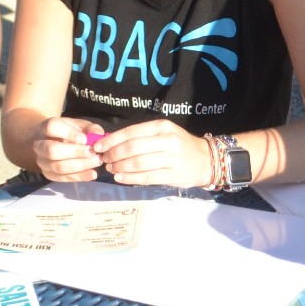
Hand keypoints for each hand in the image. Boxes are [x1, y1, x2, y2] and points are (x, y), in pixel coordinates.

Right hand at [31, 117, 106, 182]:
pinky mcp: (48, 174)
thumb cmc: (68, 132)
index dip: (68, 133)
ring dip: (80, 165)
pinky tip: (93, 174)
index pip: (52, 127)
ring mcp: (42, 161)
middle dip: (75, 152)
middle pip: (52, 150)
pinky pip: (63, 178)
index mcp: (45, 127)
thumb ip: (90, 128)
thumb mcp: (79, 126)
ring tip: (97, 161)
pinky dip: (80, 176)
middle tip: (93, 152)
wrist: (52, 142)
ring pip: (58, 167)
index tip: (84, 139)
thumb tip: (98, 134)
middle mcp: (39, 145)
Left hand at [92, 119, 215, 188]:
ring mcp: (171, 159)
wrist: (205, 160)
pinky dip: (129, 178)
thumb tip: (111, 141)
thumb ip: (141, 136)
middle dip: (113, 155)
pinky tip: (120, 178)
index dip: (112, 140)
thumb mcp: (163, 133)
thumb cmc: (179, 145)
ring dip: (119, 167)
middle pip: (132, 148)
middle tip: (104, 159)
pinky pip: (145, 177)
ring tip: (111, 169)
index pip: (131, 132)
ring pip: (137, 163)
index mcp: (162, 126)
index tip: (98, 146)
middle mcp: (167, 141)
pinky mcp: (172, 175)